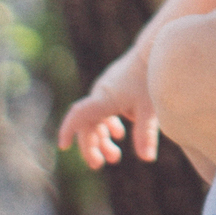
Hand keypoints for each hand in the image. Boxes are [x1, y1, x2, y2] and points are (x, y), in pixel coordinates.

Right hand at [57, 46, 158, 168]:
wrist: (152, 49)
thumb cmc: (150, 78)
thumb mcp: (150, 108)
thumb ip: (146, 133)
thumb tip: (147, 159)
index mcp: (104, 99)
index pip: (79, 115)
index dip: (69, 130)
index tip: (63, 146)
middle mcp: (100, 94)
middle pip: (87, 124)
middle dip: (91, 146)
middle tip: (99, 164)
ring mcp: (106, 90)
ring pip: (95, 119)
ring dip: (102, 138)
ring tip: (115, 157)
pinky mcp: (113, 88)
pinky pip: (103, 110)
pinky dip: (108, 125)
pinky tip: (119, 134)